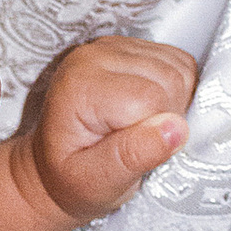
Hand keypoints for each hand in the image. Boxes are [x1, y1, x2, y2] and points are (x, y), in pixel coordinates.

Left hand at [20, 35, 197, 225]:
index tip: (134, 153)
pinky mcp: (132, 47)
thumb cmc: (70, 178)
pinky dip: (178, 90)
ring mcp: (114, 46)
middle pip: (170, 79)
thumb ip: (131, 157)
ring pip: (180, 69)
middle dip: (170, 117)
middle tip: (139, 143)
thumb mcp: (95, 183)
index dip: (158, 133)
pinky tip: (152, 111)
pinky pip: (180, 63)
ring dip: (176, 104)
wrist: (50, 165)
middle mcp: (95, 55)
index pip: (152, 98)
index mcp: (80, 85)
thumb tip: (176, 128)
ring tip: (143, 128)